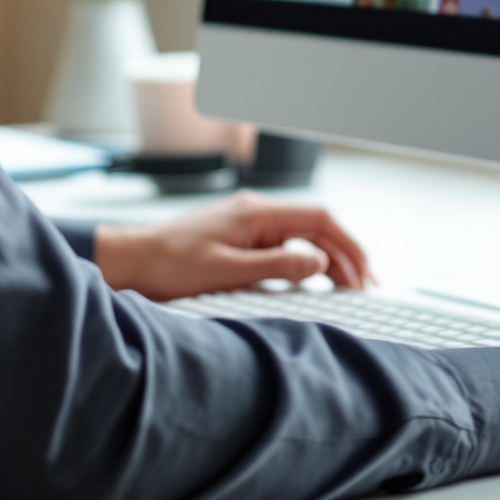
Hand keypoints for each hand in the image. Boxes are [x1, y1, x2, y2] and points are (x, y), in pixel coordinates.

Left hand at [92, 193, 372, 300]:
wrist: (133, 260)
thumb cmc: (171, 264)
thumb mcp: (227, 270)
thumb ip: (277, 265)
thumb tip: (320, 262)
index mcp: (256, 212)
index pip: (319, 219)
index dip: (348, 245)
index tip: (365, 272)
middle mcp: (256, 211)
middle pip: (316, 227)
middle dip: (344, 254)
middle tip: (365, 287)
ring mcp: (248, 223)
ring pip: (302, 236)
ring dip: (327, 258)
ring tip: (349, 287)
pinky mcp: (240, 237)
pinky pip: (284, 244)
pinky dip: (305, 261)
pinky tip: (314, 280)